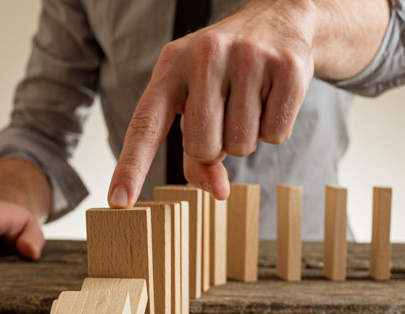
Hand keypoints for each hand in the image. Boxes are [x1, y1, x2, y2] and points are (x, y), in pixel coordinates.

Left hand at [106, 0, 389, 207]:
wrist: (277, 19)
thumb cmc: (226, 69)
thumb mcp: (198, 99)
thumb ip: (197, 151)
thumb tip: (217, 191)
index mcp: (172, 66)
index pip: (144, 125)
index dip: (130, 167)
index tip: (117, 202)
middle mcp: (206, 56)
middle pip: (203, 147)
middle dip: (216, 148)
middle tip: (226, 118)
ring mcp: (248, 58)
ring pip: (242, 146)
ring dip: (247, 138)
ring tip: (250, 103)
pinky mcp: (287, 68)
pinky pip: (275, 136)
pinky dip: (274, 129)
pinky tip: (271, 98)